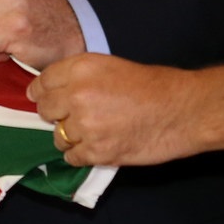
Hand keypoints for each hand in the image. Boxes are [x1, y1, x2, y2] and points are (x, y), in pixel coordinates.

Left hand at [29, 54, 214, 166]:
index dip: (43, 93)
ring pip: (58, 137)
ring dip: (71, 137)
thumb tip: (55, 92)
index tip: (48, 99)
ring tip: (94, 133)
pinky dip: (82, 154)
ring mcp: (85, 126)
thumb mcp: (111, 66)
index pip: (41, 84)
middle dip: (57, 115)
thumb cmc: (153, 85)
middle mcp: (77, 95)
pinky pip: (72, 158)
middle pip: (44, 111)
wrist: (182, 110)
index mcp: (80, 68)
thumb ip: (80, 77)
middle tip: (75, 116)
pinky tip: (98, 146)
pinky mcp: (96, 152)